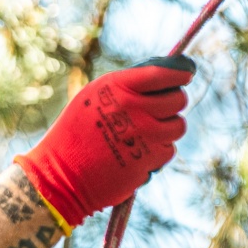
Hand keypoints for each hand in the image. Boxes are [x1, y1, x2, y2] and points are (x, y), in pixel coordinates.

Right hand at [14, 56, 194, 229]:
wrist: (61, 174)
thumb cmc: (75, 133)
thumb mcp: (93, 97)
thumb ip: (126, 86)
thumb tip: (164, 78)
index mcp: (117, 86)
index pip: (164, 73)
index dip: (181, 72)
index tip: (185, 75)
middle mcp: (133, 107)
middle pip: (178, 99)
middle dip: (173, 103)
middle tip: (160, 109)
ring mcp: (144, 135)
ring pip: (178, 126)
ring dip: (167, 129)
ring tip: (145, 133)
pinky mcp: (149, 159)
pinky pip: (168, 150)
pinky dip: (157, 152)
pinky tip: (136, 153)